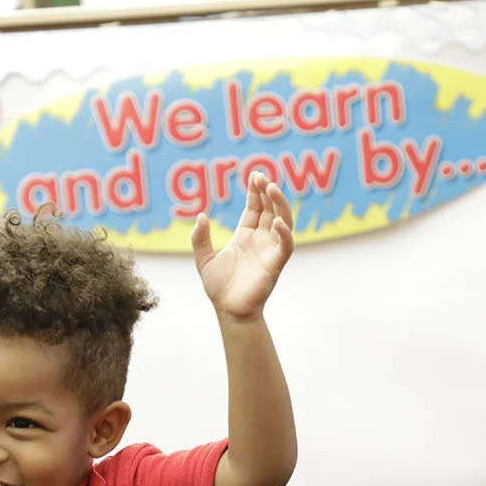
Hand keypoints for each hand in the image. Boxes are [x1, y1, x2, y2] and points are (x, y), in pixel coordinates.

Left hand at [191, 173, 294, 319]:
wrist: (228, 311)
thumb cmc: (219, 288)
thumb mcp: (204, 259)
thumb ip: (200, 238)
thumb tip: (201, 215)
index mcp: (245, 236)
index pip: (255, 208)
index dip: (256, 191)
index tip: (254, 175)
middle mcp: (260, 240)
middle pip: (270, 209)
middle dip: (268, 192)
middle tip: (261, 177)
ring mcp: (270, 250)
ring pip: (283, 221)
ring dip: (279, 205)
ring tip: (271, 189)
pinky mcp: (276, 264)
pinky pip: (285, 245)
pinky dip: (284, 233)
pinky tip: (276, 221)